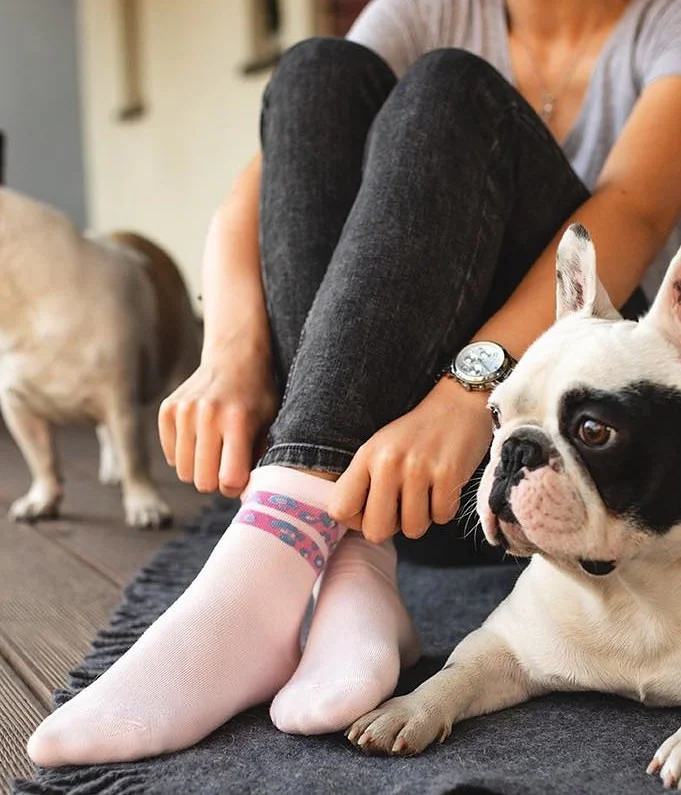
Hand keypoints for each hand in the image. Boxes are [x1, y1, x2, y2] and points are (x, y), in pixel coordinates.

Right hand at [158, 341, 277, 496]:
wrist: (234, 357)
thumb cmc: (257, 396)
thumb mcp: (271, 424)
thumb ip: (261, 459)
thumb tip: (251, 500)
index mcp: (237, 421)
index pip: (228, 480)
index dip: (236, 487)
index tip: (242, 478)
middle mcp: (207, 415)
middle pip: (202, 481)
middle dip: (216, 482)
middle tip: (228, 466)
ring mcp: (184, 411)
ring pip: (183, 473)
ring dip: (200, 470)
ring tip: (216, 451)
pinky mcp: (167, 410)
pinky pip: (171, 457)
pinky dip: (185, 456)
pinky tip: (201, 439)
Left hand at [328, 379, 492, 543]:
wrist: (458, 405)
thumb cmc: (415, 435)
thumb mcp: (379, 448)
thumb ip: (363, 481)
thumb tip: (354, 522)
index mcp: (366, 456)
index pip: (339, 509)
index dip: (354, 521)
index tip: (370, 511)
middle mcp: (388, 463)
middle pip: (375, 530)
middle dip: (390, 527)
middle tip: (400, 508)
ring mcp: (419, 469)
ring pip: (412, 530)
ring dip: (421, 518)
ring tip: (424, 493)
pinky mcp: (449, 474)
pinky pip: (442, 518)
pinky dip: (444, 509)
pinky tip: (443, 487)